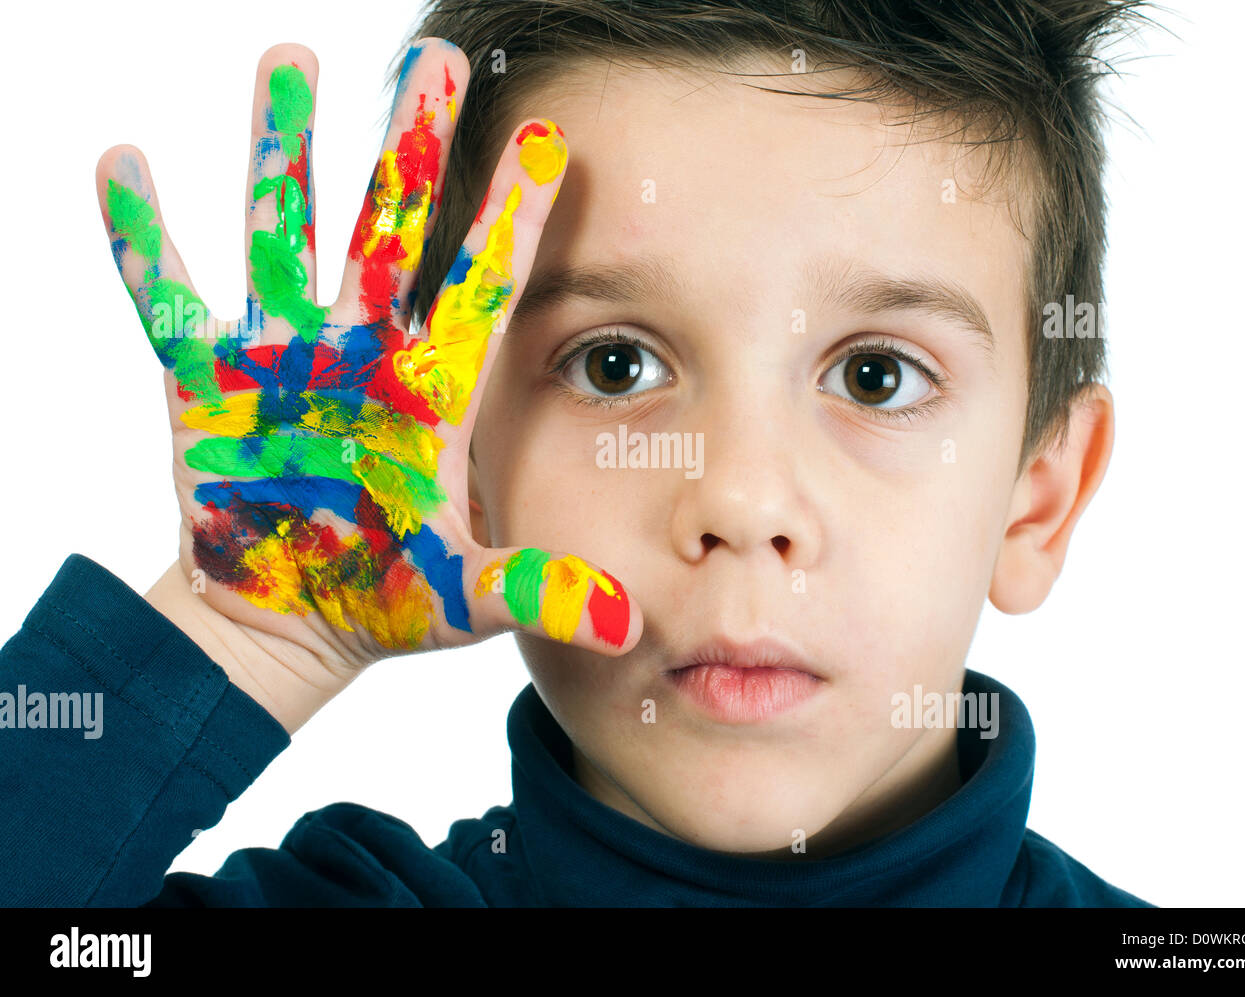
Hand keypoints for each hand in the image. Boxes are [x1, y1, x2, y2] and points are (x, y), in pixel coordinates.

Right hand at [94, 41, 641, 726]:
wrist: (294, 623)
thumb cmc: (389, 599)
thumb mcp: (470, 596)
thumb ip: (542, 592)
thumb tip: (628, 626)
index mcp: (432, 393)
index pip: (481, 289)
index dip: (513, 219)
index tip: (552, 142)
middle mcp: (362, 354)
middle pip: (390, 231)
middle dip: (411, 148)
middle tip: (434, 57)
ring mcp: (283, 360)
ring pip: (284, 235)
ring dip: (280, 153)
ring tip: (290, 60)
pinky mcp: (206, 385)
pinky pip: (168, 302)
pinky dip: (143, 242)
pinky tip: (123, 165)